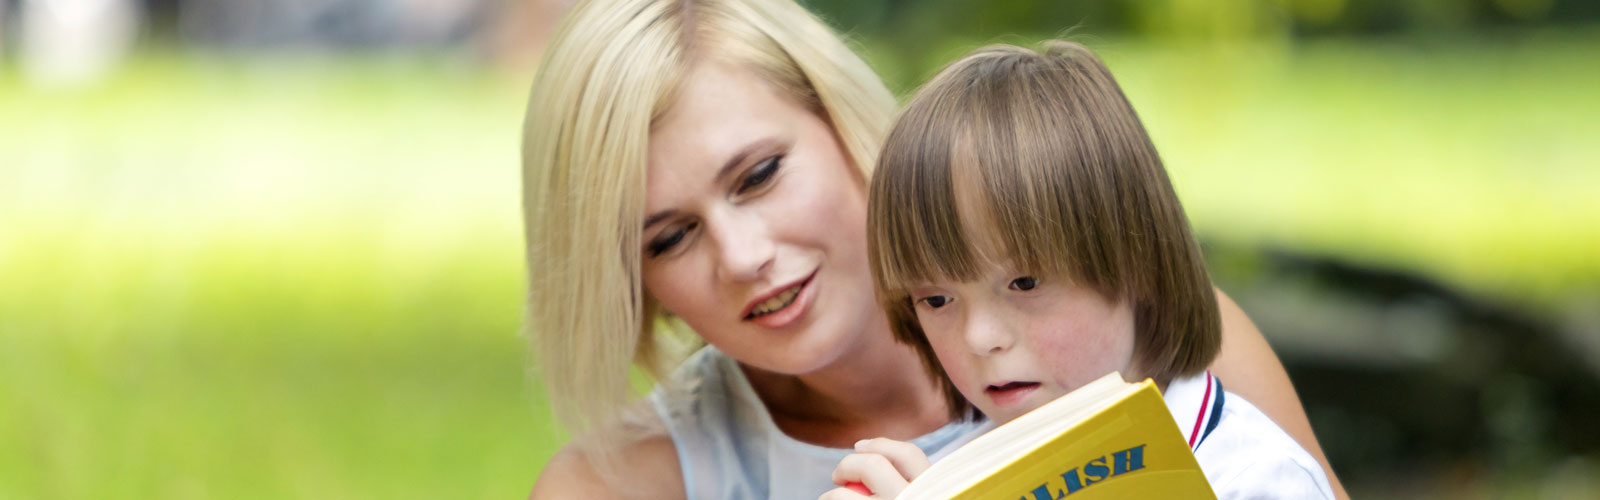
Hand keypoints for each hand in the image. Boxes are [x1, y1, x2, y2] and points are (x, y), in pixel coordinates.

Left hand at [817, 438, 931, 498]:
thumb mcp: (913, 490)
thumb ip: (904, 478)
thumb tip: (861, 447)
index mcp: (933, 490)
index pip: (909, 454)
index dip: (881, 445)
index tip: (859, 447)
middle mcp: (916, 499)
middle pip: (873, 465)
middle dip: (848, 465)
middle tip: (837, 476)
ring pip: (845, 493)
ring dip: (831, 495)